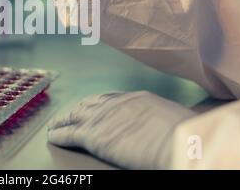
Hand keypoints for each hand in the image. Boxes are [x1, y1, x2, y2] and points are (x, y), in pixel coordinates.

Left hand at [47, 91, 195, 168]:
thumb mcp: (176, 119)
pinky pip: (69, 134)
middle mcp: (116, 104)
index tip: (92, 105)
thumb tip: (171, 125)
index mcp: (137, 99)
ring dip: (63, 120)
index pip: (111, 98)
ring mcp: (103, 118)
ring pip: (75, 116)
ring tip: (55, 124)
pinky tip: (53, 136)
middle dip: (77, 109)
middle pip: (90, 103)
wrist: (181, 142)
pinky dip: (59, 135)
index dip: (98, 103)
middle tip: (69, 113)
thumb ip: (163, 118)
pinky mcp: (94, 135)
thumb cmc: (187, 135)